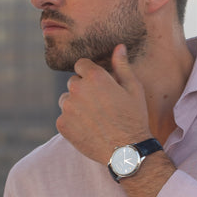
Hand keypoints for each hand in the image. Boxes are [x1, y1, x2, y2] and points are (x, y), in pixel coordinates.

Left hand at [56, 44, 150, 163]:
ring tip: (94, 118)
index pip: (81, 65)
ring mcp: (67, 108)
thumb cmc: (134, 118)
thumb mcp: (133, 89)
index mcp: (94, 76)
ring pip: (66, 100)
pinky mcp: (62, 124)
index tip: (99, 86)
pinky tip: (88, 129)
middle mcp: (77, 89)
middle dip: (84, 90)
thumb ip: (122, 66)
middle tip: (100, 105)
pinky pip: (63, 117)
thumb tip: (118, 47)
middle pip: (74, 82)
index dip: (90, 74)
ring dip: (76, 105)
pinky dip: (72, 122)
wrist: (126, 150)